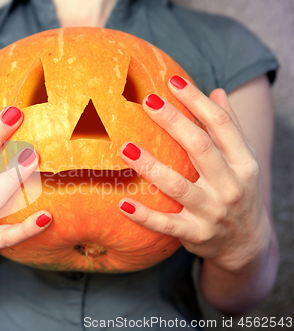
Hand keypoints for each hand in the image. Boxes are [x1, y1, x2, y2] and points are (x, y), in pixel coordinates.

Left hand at [118, 75, 271, 271]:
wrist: (247, 244)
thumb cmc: (239, 191)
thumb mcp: (241, 161)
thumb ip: (229, 128)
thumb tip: (216, 91)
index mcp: (243, 163)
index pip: (221, 125)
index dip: (197, 101)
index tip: (172, 81)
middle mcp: (230, 186)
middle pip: (200, 148)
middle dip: (174, 122)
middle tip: (147, 101)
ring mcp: (213, 212)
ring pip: (178, 186)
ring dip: (151, 167)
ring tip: (125, 148)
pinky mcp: (196, 234)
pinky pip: (166, 225)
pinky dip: (144, 215)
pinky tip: (122, 203)